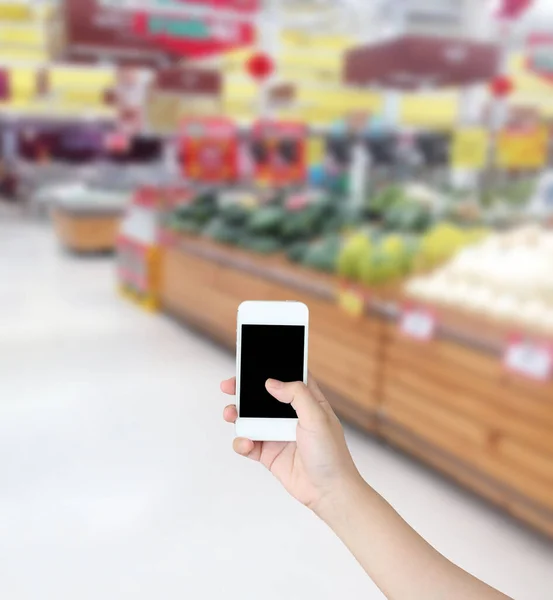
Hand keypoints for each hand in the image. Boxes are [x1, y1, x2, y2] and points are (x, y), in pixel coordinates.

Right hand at [222, 376, 361, 514]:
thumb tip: (271, 383)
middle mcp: (290, 415)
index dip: (271, 369)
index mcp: (307, 401)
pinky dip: (241, 442)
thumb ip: (297, 395)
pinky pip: (248, 443)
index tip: (252, 363)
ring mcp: (277, 434)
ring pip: (250, 418)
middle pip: (262, 396)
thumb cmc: (331, 454)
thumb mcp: (317, 417)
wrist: (328, 493)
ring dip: (237, 415)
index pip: (288, 377)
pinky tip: (246, 444)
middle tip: (229, 386)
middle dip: (244, 390)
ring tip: (231, 415)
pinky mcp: (268, 453)